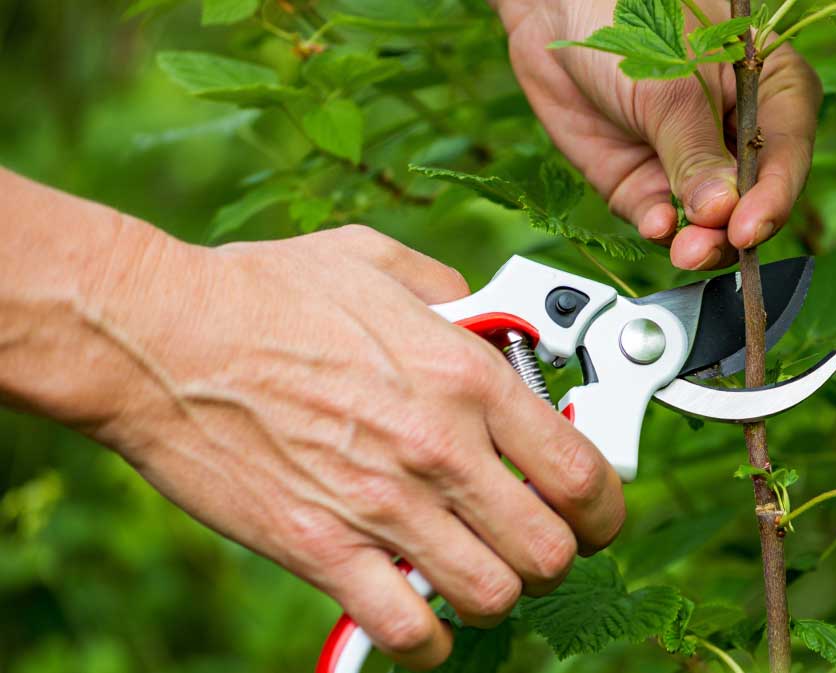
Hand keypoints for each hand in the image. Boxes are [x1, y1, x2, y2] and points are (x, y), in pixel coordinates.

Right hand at [79, 225, 624, 668]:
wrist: (159, 335)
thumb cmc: (263, 292)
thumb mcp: (377, 262)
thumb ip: (453, 292)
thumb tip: (487, 318)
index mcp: (465, 376)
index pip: (584, 471)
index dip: (606, 505)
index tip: (594, 508)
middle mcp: (438, 447)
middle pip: (555, 549)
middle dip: (558, 553)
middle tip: (534, 541)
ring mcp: (384, 506)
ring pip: (496, 595)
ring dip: (496, 593)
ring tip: (473, 571)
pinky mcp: (322, 550)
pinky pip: (410, 631)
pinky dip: (427, 639)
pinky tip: (418, 611)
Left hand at [497, 0, 822, 269]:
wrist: (554, 7)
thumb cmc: (626, 16)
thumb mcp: (669, 84)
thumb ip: (695, 151)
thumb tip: (723, 212)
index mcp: (768, 86)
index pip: (787, 149)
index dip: (774, 194)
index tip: (750, 226)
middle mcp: (734, 130)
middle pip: (753, 196)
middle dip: (735, 228)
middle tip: (720, 243)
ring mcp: (688, 160)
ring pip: (709, 221)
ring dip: (701, 242)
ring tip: (686, 249)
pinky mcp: (642, 180)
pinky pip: (660, 219)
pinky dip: (661, 230)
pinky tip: (658, 227)